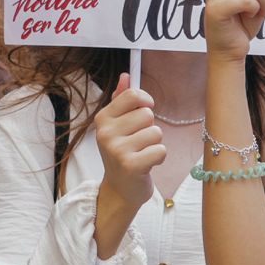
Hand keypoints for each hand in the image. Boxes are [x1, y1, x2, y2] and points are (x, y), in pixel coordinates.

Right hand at [95, 73, 165, 212]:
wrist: (120, 189)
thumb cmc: (123, 153)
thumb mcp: (118, 125)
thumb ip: (122, 100)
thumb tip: (126, 75)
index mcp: (103, 118)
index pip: (133, 95)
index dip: (146, 101)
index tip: (145, 111)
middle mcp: (106, 132)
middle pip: (148, 114)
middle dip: (150, 128)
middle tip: (139, 142)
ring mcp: (116, 149)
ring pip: (156, 133)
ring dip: (155, 144)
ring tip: (142, 153)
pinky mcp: (130, 165)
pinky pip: (160, 150)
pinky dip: (159, 157)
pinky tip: (147, 164)